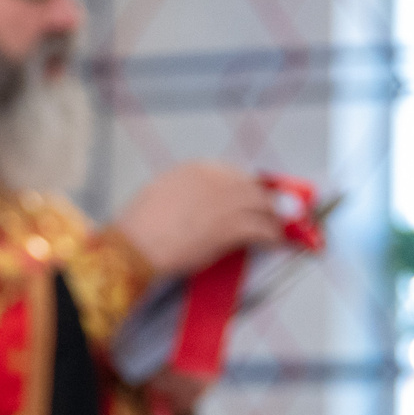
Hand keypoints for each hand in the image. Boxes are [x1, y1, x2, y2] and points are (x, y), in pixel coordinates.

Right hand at [113, 162, 287, 277]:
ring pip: (263, 206)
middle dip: (267, 201)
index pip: (234, 174)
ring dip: (273, 219)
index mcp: (197, 168)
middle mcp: (217, 179)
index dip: (247, 188)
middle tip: (276, 212)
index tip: (253, 196)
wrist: (135, 246)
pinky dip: (271, 237)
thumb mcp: (160, 195)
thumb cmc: (139, 227)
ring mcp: (227, 202)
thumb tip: (199, 204)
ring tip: (278, 229)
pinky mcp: (233, 226)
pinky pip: (262, 229)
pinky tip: (274, 243)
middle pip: (253, 188)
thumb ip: (186, 193)